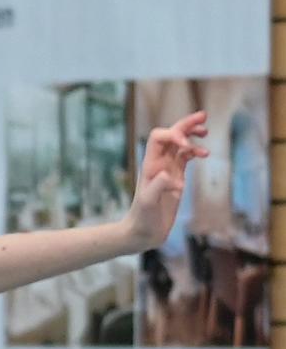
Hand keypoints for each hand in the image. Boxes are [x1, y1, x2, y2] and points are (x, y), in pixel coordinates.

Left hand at [128, 111, 208, 249]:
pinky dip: (195, 151)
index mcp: (150, 165)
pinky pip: (185, 158)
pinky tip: (204, 154)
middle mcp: (158, 164)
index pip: (159, 137)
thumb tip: (168, 175)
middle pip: (171, 135)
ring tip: (206, 132)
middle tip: (204, 116)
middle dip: (185, 124)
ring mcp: (167, 170)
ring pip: (180, 144)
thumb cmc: (143, 219)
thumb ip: (157, 187)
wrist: (143, 232)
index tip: (187, 145)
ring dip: (192, 135)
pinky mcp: (175, 178)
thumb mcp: (149, 203)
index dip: (174, 134)